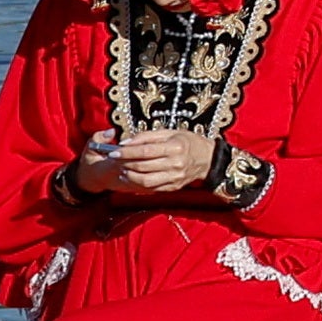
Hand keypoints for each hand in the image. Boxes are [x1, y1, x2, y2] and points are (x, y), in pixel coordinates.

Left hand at [79, 124, 216, 197]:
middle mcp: (175, 164)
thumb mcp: (170, 132)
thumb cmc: (187, 142)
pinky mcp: (173, 187)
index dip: (127, 152)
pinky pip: (152, 188)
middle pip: (143, 166)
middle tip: (115, 160)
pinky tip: (132, 177)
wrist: (207, 159)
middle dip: (125, 163)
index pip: (145, 151)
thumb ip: (147, 136)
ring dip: (130, 176)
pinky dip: (138, 184)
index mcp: (175, 147)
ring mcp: (175, 177)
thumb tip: (126, 142)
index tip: (114, 152)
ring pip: (145, 180)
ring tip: (122, 170)